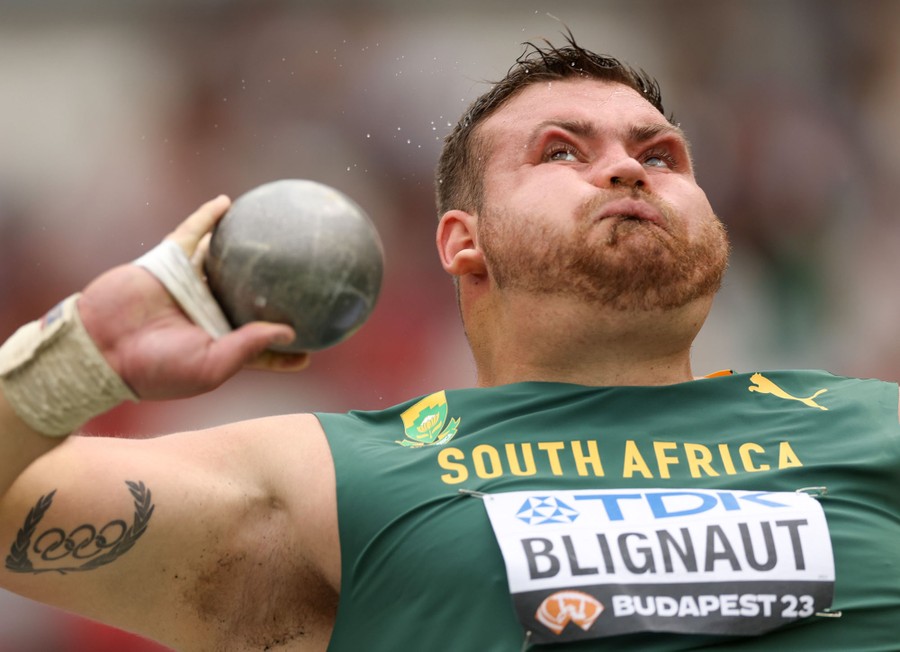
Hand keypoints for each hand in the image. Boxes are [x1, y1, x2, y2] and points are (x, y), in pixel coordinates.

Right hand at [77, 196, 307, 400]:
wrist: (103, 348)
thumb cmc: (158, 368)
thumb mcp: (212, 366)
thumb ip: (250, 347)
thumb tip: (290, 332)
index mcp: (219, 344)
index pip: (260, 349)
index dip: (285, 352)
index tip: (314, 348)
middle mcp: (208, 314)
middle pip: (247, 300)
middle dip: (272, 292)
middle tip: (305, 280)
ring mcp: (189, 286)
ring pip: (223, 262)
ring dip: (244, 248)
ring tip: (273, 234)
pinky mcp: (168, 262)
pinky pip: (193, 234)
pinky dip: (209, 217)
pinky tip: (228, 204)